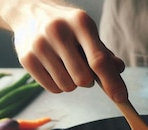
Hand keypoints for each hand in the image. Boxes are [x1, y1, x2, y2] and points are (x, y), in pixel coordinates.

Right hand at [6, 2, 127, 101]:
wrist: (30, 14)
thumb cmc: (67, 27)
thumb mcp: (88, 32)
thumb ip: (104, 53)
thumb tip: (119, 70)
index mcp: (80, 22)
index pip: (99, 60)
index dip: (112, 82)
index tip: (121, 98)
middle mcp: (57, 31)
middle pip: (83, 79)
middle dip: (88, 81)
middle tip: (83, 69)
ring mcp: (39, 45)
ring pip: (67, 86)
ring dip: (72, 84)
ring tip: (67, 66)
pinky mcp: (26, 59)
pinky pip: (53, 89)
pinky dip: (59, 86)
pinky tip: (55, 69)